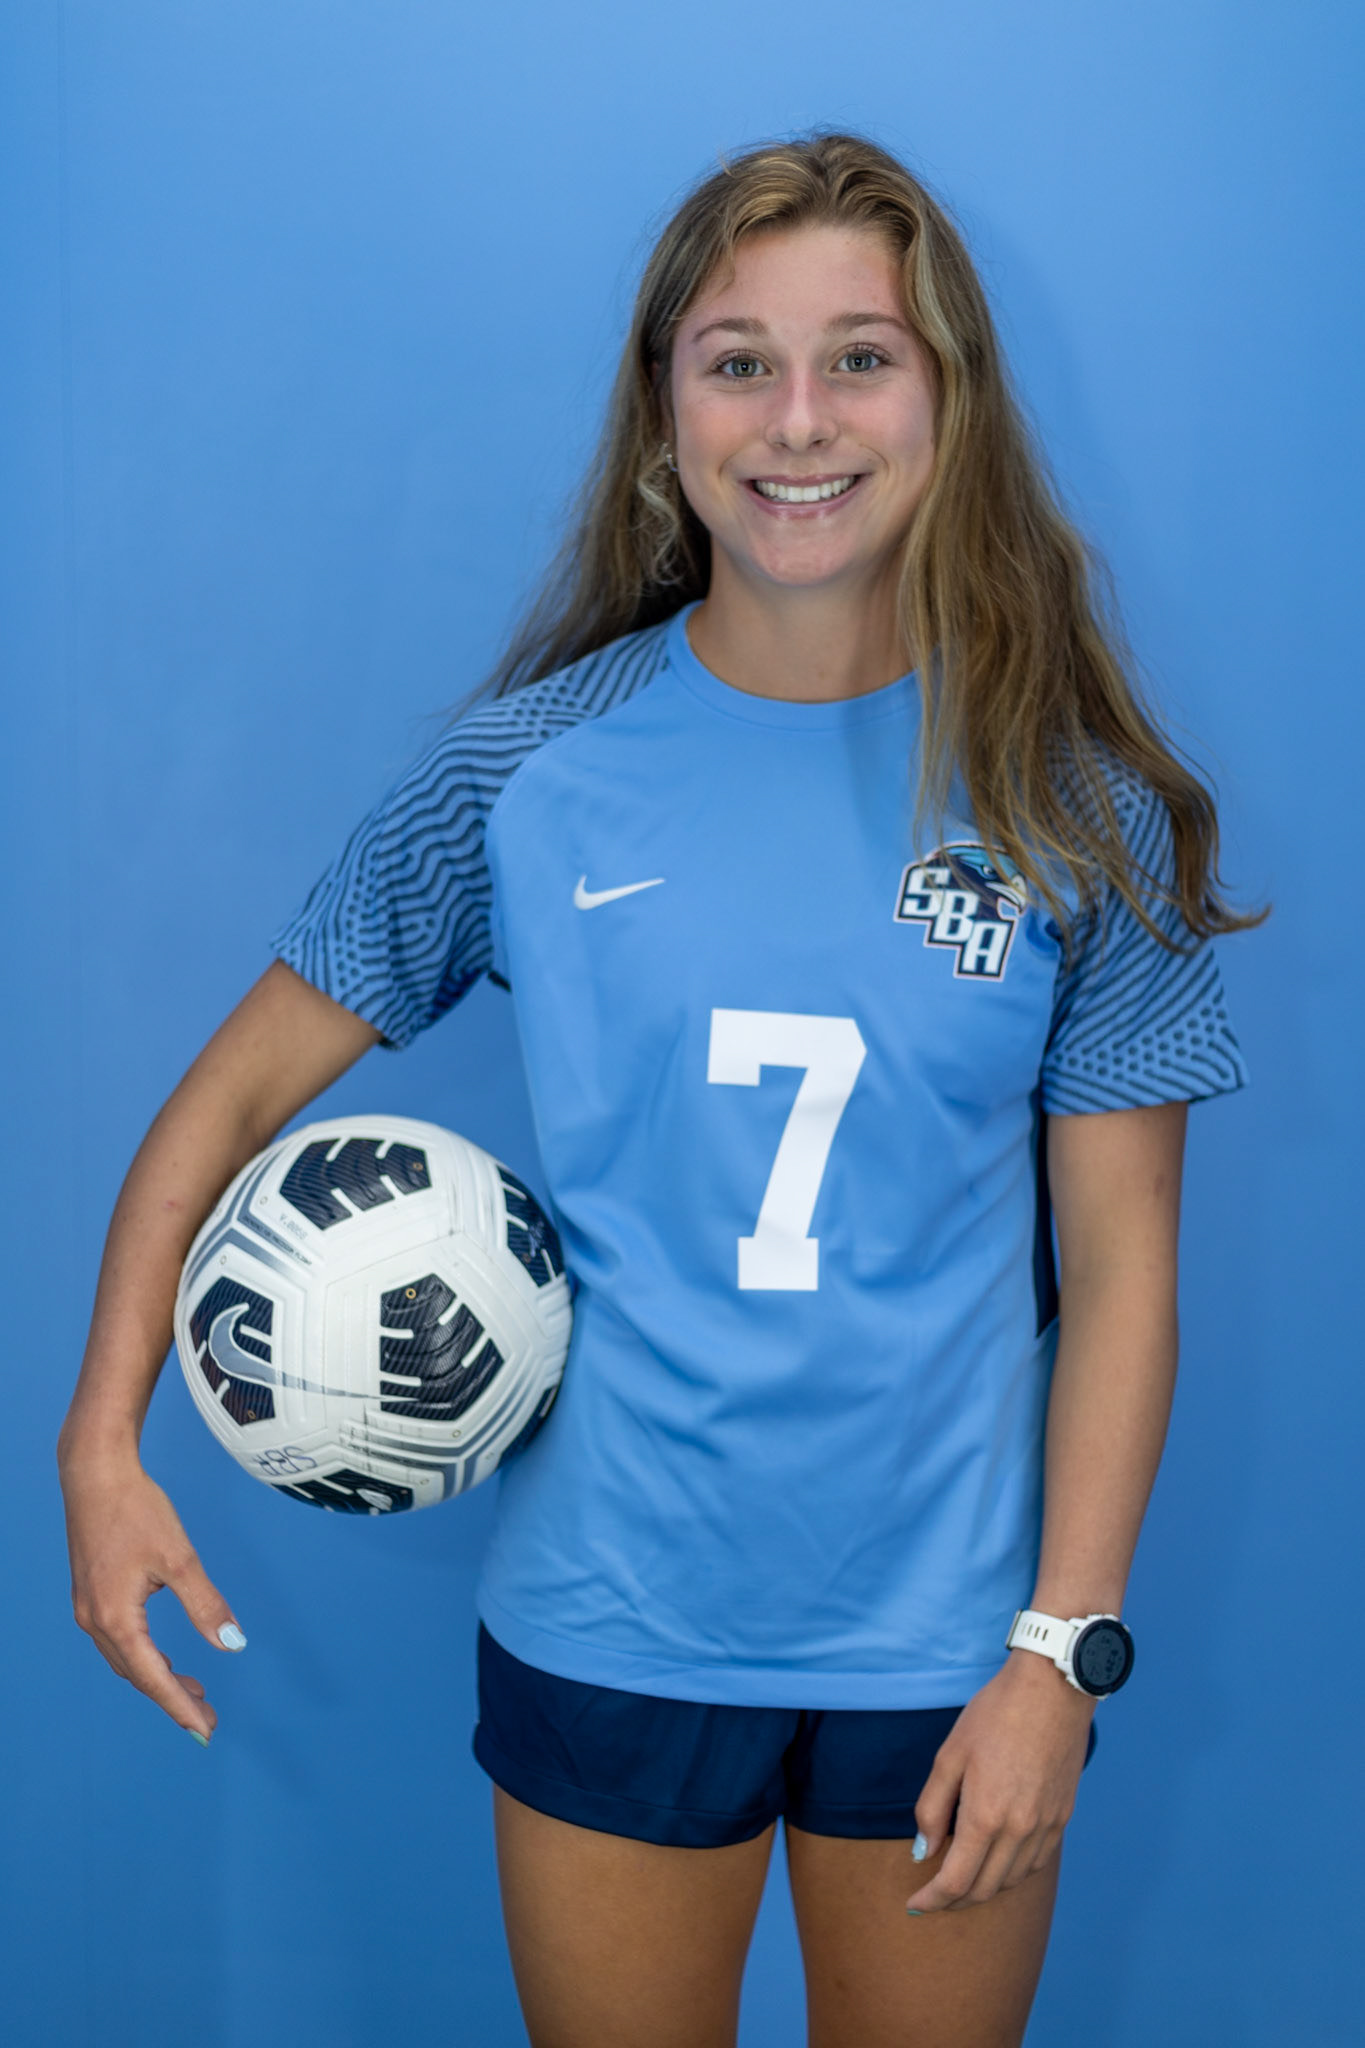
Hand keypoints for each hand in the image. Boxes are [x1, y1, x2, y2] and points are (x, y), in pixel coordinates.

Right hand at [58, 1440, 244, 1742]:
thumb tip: (232, 1644)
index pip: (153, 1677)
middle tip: (207, 1718)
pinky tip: (165, 1656)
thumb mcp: (179, 1558)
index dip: (180, 1706)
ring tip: (195, 1691)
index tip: (206, 1730)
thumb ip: (205, 1604)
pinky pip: (118, 1640)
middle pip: (137, 1675)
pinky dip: (143, 1656)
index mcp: (116, 1618)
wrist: (95, 1473)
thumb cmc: (136, 1509)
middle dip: (172, 1698)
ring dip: (159, 1678)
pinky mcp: (90, 1593)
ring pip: (126, 1659)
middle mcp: (94, 1620)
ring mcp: (88, 1608)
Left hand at [907, 1650, 1093, 1912]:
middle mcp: (1019, 1832)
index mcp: (986, 1817)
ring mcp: (1046, 1827)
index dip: (932, 1900)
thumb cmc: (995, 1715)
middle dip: (954, 1901)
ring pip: (1012, 1881)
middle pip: (984, 1889)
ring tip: (961, 1880)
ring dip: (984, 1889)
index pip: (955, 1881)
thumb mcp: (950, 1755)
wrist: (1052, 1690)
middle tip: (933, 1897)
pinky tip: (998, 1862)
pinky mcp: (1062, 1818)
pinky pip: (1035, 1863)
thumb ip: (932, 1808)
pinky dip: (1012, 1873)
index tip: (914, 1904)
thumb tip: (924, 1852)